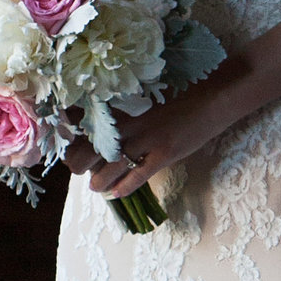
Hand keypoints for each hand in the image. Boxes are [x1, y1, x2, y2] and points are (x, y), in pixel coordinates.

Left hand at [73, 80, 232, 200]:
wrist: (214, 93)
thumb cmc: (182, 88)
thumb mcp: (147, 91)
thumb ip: (125, 105)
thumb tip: (104, 120)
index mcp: (123, 103)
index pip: (84, 121)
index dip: (70, 135)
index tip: (66, 142)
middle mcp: (130, 121)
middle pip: (89, 149)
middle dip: (79, 163)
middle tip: (78, 168)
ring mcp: (147, 138)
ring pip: (109, 167)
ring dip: (99, 180)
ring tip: (95, 185)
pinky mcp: (164, 153)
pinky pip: (137, 176)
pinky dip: (124, 187)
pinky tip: (116, 192)